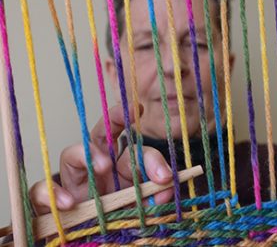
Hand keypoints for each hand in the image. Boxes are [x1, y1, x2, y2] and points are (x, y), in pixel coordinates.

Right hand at [30, 104, 173, 214]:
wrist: (88, 241)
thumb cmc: (116, 221)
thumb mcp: (138, 207)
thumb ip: (152, 196)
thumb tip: (168, 185)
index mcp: (120, 169)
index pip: (131, 147)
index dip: (141, 139)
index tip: (140, 109)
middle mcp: (97, 168)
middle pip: (102, 136)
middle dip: (113, 122)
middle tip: (128, 116)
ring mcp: (73, 183)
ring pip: (71, 154)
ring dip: (86, 155)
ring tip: (102, 166)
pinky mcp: (51, 202)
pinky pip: (41, 190)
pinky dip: (51, 193)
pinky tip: (67, 204)